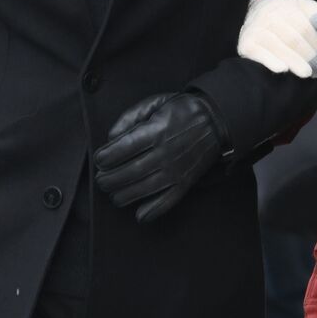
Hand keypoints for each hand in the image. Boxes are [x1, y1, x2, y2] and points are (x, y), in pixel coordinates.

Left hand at [94, 93, 223, 222]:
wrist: (216, 120)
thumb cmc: (181, 110)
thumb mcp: (154, 103)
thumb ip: (130, 117)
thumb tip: (111, 137)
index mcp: (156, 130)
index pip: (122, 149)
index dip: (105, 158)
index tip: (100, 160)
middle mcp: (165, 152)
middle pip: (129, 172)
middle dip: (109, 180)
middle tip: (102, 180)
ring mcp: (176, 169)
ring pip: (144, 189)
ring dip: (123, 196)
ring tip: (114, 194)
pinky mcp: (186, 182)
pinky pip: (168, 201)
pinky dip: (152, 211)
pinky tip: (139, 215)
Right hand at [237, 0, 316, 78]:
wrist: (249, 11)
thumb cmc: (281, 12)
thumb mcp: (300, 5)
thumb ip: (315, 12)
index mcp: (286, 7)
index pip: (306, 28)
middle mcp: (270, 17)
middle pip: (294, 40)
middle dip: (311, 56)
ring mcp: (256, 30)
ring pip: (280, 48)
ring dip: (296, 63)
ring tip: (309, 73)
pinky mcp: (246, 44)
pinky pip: (259, 54)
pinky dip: (271, 62)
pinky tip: (283, 69)